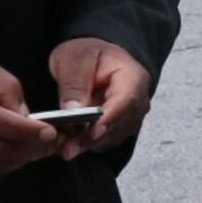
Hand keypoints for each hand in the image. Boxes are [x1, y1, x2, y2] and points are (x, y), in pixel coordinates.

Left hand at [47, 36, 153, 156]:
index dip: (109, 119)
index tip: (91, 132)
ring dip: (88, 144)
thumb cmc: (87, 53)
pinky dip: (88, 144)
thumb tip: (74, 111)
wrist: (92, 59)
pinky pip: (105, 140)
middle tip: (67, 148)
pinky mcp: (118, 128)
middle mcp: (138, 101)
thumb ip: (74, 83)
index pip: (126, 101)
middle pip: (120, 124)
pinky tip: (69, 144)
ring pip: (112, 137)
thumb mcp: (74, 59)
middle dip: (93, 138)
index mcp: (133, 77)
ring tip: (63, 148)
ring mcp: (130, 117)